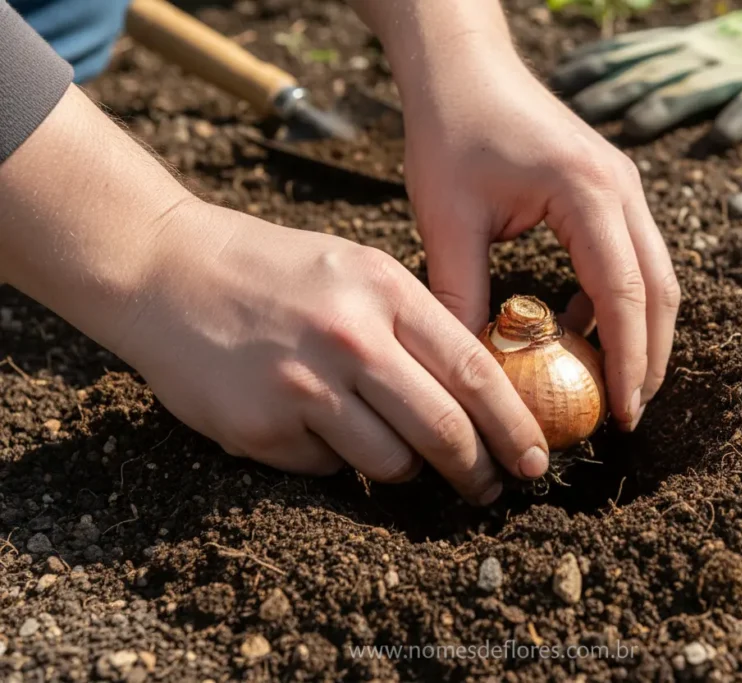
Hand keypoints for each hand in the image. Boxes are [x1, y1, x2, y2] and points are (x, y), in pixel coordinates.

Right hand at [116, 202, 550, 503]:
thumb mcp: (357, 271)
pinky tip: (314, 427)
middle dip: (478, 471)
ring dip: (406, 470)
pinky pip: (329, 469)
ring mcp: (304, 386)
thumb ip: (414, 324)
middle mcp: (350, 339)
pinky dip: (337, 460)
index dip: (514, 425)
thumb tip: (477, 395)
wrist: (166, 269)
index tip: (535, 459)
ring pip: (392, 462)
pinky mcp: (262, 427)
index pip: (475, 372)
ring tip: (395, 452)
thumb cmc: (274, 271)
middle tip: (490, 489)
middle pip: (444, 430)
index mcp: (385, 292)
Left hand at [401, 55, 679, 431]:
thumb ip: (460, 294)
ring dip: (640, 330)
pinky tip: (577, 327)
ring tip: (612, 384)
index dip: (629, 362)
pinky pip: (630, 256)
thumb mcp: (447, 219)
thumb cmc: (451, 131)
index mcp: (588, 193)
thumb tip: (469, 369)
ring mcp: (622, 186)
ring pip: (655, 274)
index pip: (625, 294)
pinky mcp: (609, 189)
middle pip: (661, 289)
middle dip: (651, 356)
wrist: (464, 68)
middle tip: (629, 413)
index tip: (623, 416)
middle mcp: (621, 188)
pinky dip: (617, 300)